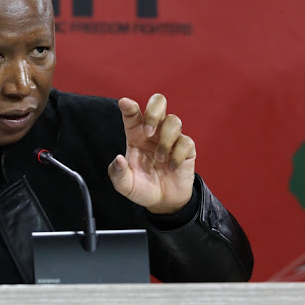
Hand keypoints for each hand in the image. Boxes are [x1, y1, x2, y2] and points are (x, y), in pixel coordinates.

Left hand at [107, 94, 195, 213]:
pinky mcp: (186, 149)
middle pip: (158, 103)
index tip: (124, 103)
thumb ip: (117, 174)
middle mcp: (153, 132)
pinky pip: (185, 141)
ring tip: (160, 160)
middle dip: (153, 112)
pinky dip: (177, 155)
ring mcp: (171, 138)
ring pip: (173, 120)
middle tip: (148, 131)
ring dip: (165, 140)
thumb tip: (119, 159)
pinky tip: (171, 167)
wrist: (163, 202)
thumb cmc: (142, 187)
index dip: (128, 106)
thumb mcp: (124, 185)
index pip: (133, 113)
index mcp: (135, 134)